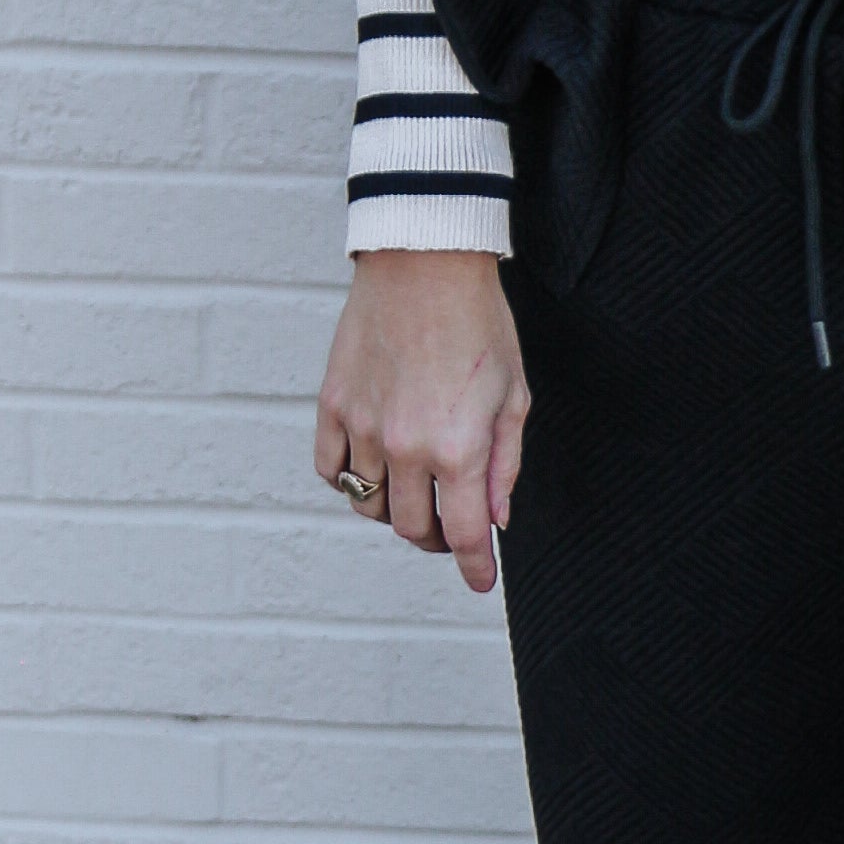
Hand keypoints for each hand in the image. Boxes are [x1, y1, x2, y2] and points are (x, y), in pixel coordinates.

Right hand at [315, 248, 527, 589]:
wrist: (424, 262)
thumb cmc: (478, 322)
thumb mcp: (514, 395)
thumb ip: (503, 464)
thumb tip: (496, 518)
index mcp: (458, 448)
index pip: (464, 534)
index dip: (474, 568)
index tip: (480, 582)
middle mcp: (405, 447)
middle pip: (411, 528)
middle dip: (436, 541)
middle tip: (452, 530)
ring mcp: (362, 427)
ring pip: (368, 505)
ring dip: (394, 511)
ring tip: (415, 494)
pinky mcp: (332, 404)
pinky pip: (329, 468)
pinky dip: (349, 480)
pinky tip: (373, 468)